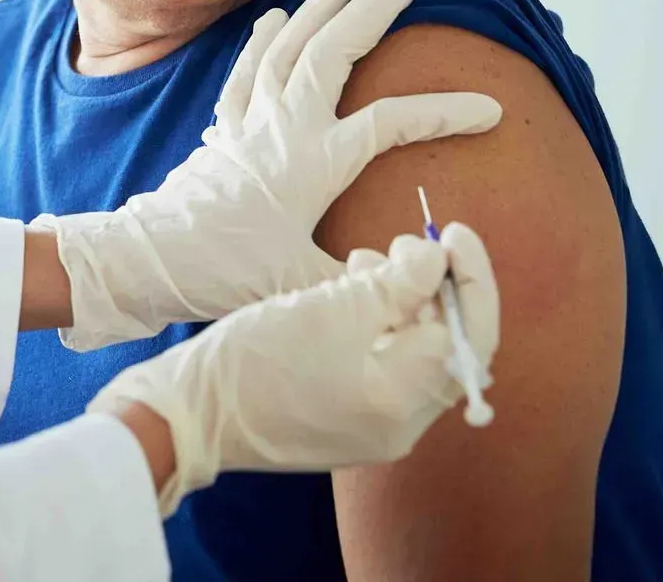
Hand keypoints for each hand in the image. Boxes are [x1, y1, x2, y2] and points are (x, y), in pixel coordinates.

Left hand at [44, 0, 502, 350]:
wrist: (150, 260)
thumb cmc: (227, 275)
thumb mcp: (305, 287)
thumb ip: (367, 281)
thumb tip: (421, 275)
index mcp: (314, 162)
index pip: (393, 123)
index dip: (445, 112)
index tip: (491, 108)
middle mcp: (283, 127)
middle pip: (333, 52)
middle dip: (372, 9)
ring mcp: (249, 121)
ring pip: (288, 47)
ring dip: (317, 6)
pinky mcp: (222, 129)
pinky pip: (246, 69)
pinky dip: (263, 39)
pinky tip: (274, 17)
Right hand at [91, 224, 499, 515]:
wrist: (190, 413)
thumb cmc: (256, 359)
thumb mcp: (330, 307)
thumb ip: (396, 283)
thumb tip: (438, 260)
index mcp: (401, 404)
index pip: (469, 337)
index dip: (472, 280)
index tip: (454, 234)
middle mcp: (400, 427)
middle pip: (446, 348)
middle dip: (434, 289)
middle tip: (407, 243)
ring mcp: (373, 428)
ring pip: (414, 355)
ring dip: (403, 303)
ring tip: (366, 262)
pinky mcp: (347, 421)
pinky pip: (384, 368)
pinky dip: (378, 326)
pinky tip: (349, 294)